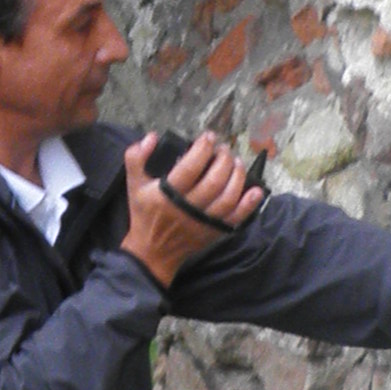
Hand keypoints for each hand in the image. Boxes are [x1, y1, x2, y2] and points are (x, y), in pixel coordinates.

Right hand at [121, 127, 265, 284]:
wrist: (153, 252)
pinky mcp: (214, 232)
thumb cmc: (145, 215)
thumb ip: (136, 158)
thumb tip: (152, 137)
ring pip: (227, 198)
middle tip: (224, 149)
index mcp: (167, 195)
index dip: (203, 149)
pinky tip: (256, 190)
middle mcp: (187, 208)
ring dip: (237, 177)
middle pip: (213, 181)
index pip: (190, 167)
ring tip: (237, 163)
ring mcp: (203, 222)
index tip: (209, 137)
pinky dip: (249, 204)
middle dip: (223, 160)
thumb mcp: (134, 184)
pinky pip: (236, 218)